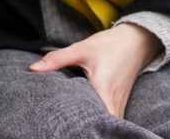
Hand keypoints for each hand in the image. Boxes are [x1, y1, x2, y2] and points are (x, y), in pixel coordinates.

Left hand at [28, 22, 161, 118]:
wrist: (136, 42)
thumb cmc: (109, 45)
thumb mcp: (81, 49)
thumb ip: (57, 59)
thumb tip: (33, 68)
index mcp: (103, 92)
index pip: (89, 120)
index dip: (75, 125)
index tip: (59, 123)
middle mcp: (113, 104)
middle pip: (96, 126)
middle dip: (79, 128)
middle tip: (60, 124)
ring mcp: (119, 107)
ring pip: (105, 124)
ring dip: (89, 124)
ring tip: (69, 123)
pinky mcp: (119, 106)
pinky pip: (109, 120)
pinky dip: (98, 120)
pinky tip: (84, 118)